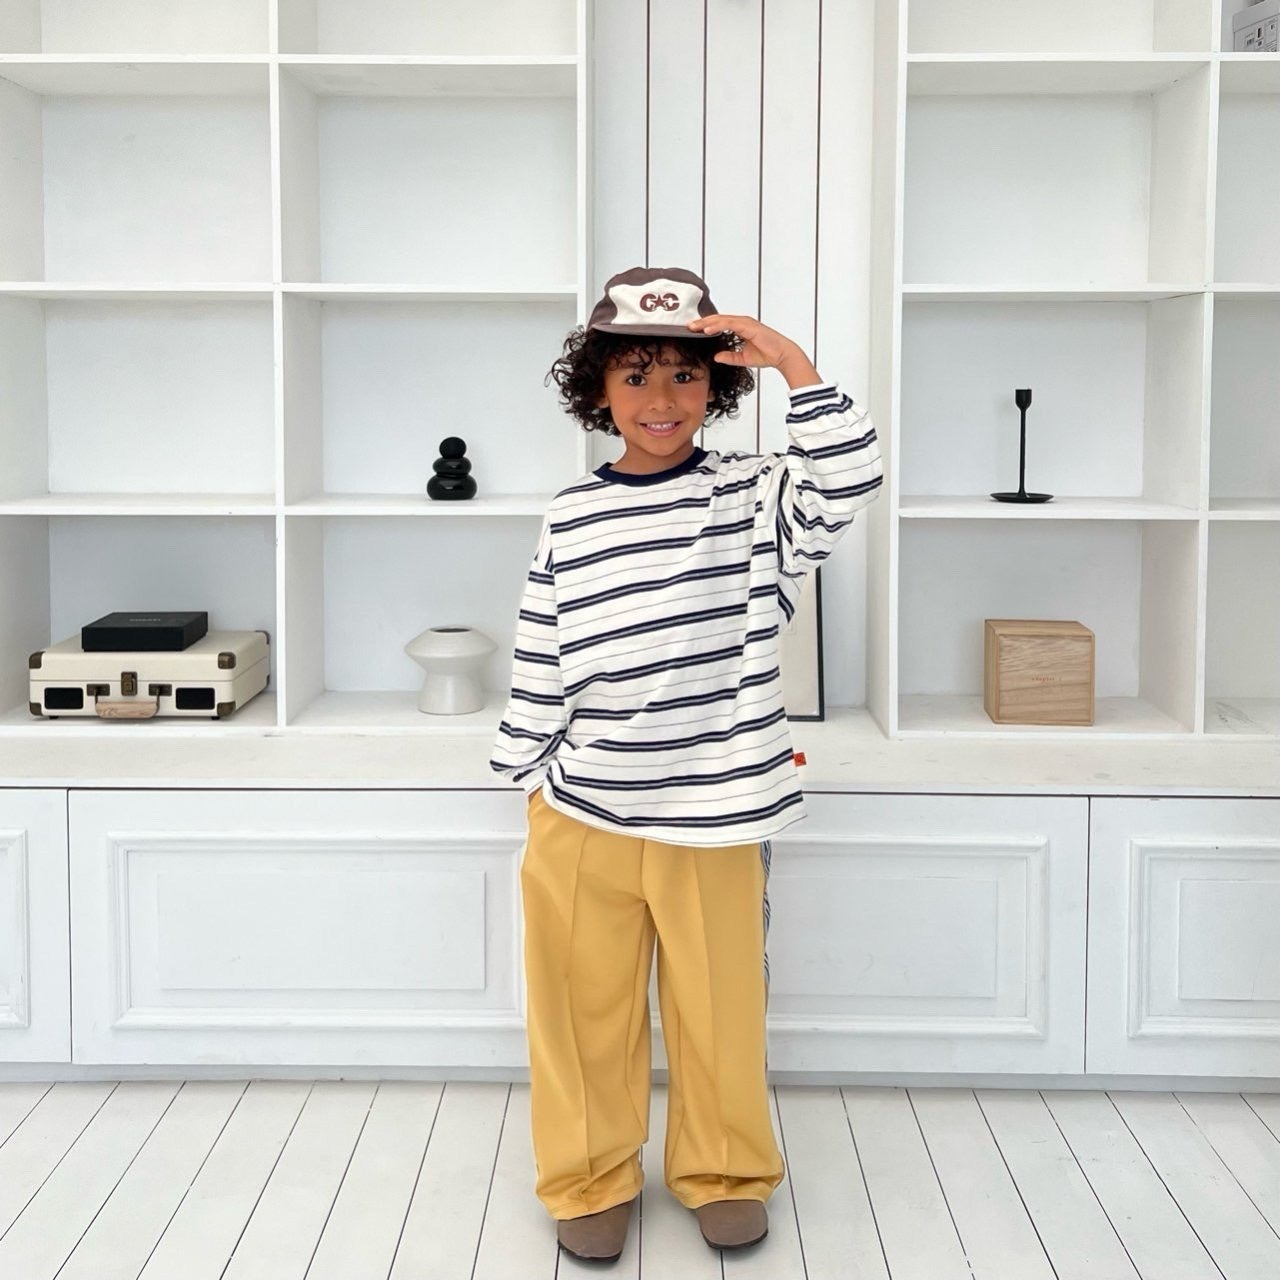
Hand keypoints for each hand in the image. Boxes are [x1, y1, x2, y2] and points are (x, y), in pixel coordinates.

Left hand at [685, 314, 821, 387]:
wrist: (781, 355)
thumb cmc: (766, 354)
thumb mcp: (742, 358)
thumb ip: (729, 357)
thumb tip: (716, 357)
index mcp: (740, 327)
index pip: (719, 324)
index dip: (705, 326)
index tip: (693, 330)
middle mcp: (742, 322)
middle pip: (718, 319)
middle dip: (702, 322)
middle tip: (688, 326)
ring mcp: (745, 322)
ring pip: (721, 319)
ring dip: (707, 322)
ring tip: (694, 327)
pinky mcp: (748, 326)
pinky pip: (730, 324)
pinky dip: (717, 325)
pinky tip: (707, 330)